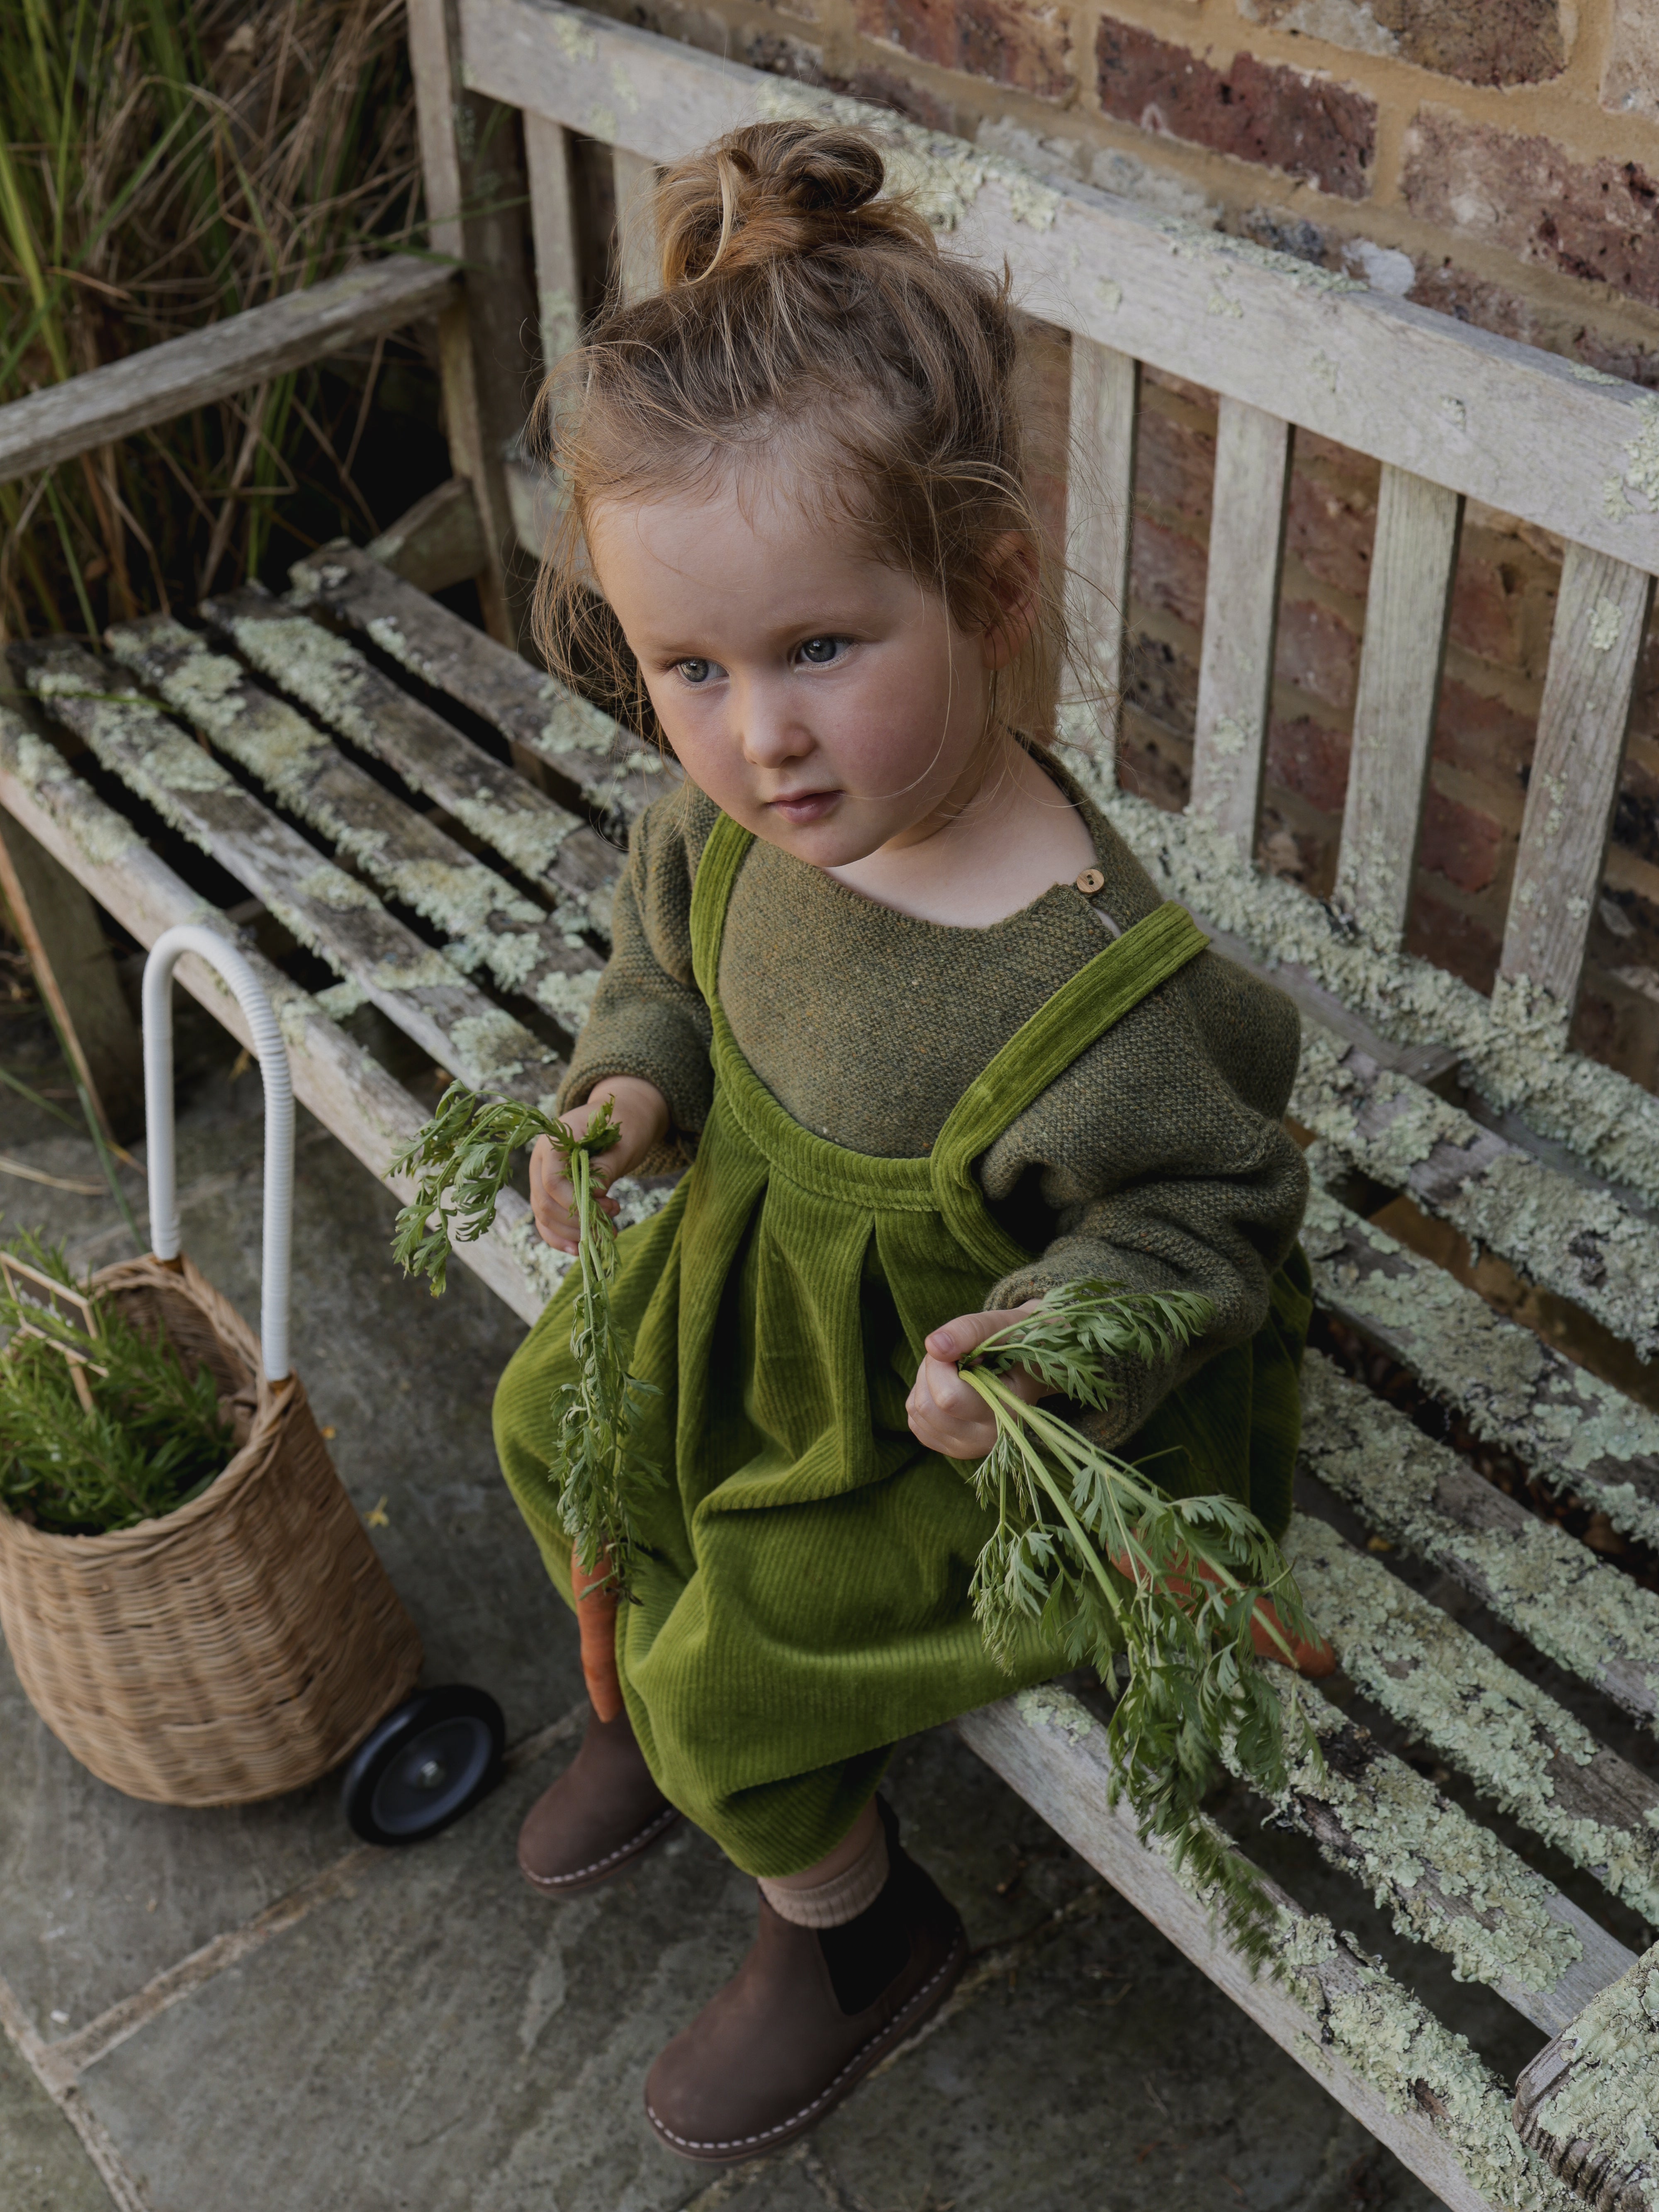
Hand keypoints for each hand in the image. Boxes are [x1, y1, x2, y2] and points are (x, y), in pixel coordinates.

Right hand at [528, 1075, 669, 1253]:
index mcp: (555, 1140)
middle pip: (544, 1201)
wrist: (622, 1116)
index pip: (552, 1180)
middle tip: (613, 1219)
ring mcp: (541, 1176)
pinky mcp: (550, 1191)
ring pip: (543, 1214)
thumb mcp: (622, 1142)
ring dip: (572, 1231)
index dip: (575, 1202)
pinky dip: (560, 1236)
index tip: (608, 1208)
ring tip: (606, 1232)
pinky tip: (578, 1249)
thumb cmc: (625, 1125)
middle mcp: (541, 1159)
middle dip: (577, 1219)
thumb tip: (595, 1196)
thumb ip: (606, 1167)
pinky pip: (546, 1219)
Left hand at [906, 1300, 1049, 1458]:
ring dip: (925, 1381)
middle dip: (931, 1370)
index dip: (941, 1363)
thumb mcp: (1002, 1326)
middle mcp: (987, 1439)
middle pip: (927, 1406)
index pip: (948, 1398)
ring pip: (917, 1412)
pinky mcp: (951, 1447)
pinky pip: (915, 1421)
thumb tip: (933, 1345)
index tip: (960, 1349)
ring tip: (956, 1371)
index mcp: (1006, 1412)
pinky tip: (949, 1387)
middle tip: (956, 1357)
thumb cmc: (1018, 1342)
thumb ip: (970, 1330)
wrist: (1032, 1367)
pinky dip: (923, 1397)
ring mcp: (968, 1448)